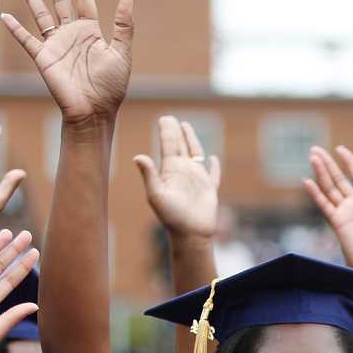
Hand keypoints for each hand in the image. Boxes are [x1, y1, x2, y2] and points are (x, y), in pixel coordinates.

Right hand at [0, 0, 132, 126]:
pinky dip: (15, 29)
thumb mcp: (121, 52)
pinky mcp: (43, 58)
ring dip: (34, 0)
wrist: (94, 112)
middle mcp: (72, 35)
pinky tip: (5, 17)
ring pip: (42, 16)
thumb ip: (123, 24)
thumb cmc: (111, 87)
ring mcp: (56, 45)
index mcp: (91, 31)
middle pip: (61, 1)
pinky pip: (26, 40)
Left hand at [133, 116, 220, 238]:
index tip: (164, 118)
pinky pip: (214, 175)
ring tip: (187, 127)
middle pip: (179, 146)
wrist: (189, 235)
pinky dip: (214, 166)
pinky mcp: (210, 190)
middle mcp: (183, 172)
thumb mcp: (157, 195)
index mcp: (170, 170)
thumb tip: (137, 156)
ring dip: (192, 140)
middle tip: (171, 117)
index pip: (168, 145)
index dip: (166, 131)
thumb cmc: (171, 217)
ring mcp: (197, 180)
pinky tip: (213, 158)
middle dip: (176, 131)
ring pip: (195, 154)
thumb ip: (149, 175)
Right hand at [302, 145, 352, 273]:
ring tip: (312, 157)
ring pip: (330, 188)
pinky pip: (324, 205)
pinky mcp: (337, 221)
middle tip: (316, 149)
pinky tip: (306, 181)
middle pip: (339, 179)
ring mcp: (344, 212)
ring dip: (321, 173)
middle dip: (328, 163)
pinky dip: (315, 193)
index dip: (349, 162)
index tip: (340, 149)